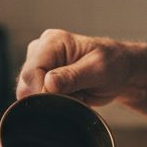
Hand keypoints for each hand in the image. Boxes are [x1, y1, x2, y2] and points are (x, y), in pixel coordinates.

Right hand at [16, 29, 133, 105]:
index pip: (32, 70)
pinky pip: (38, 101)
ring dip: (54, 102)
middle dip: (50, 97)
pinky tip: (71, 97)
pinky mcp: (41, 81)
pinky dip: (55, 105)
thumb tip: (48, 83)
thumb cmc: (113, 64)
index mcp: (52, 41)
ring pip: (29, 95)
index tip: (64, 99)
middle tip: (77, 94)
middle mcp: (40, 51)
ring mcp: (39, 67)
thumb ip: (72, 76)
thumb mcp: (98, 69)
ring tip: (76, 94)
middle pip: (26, 84)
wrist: (120, 72)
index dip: (42, 91)